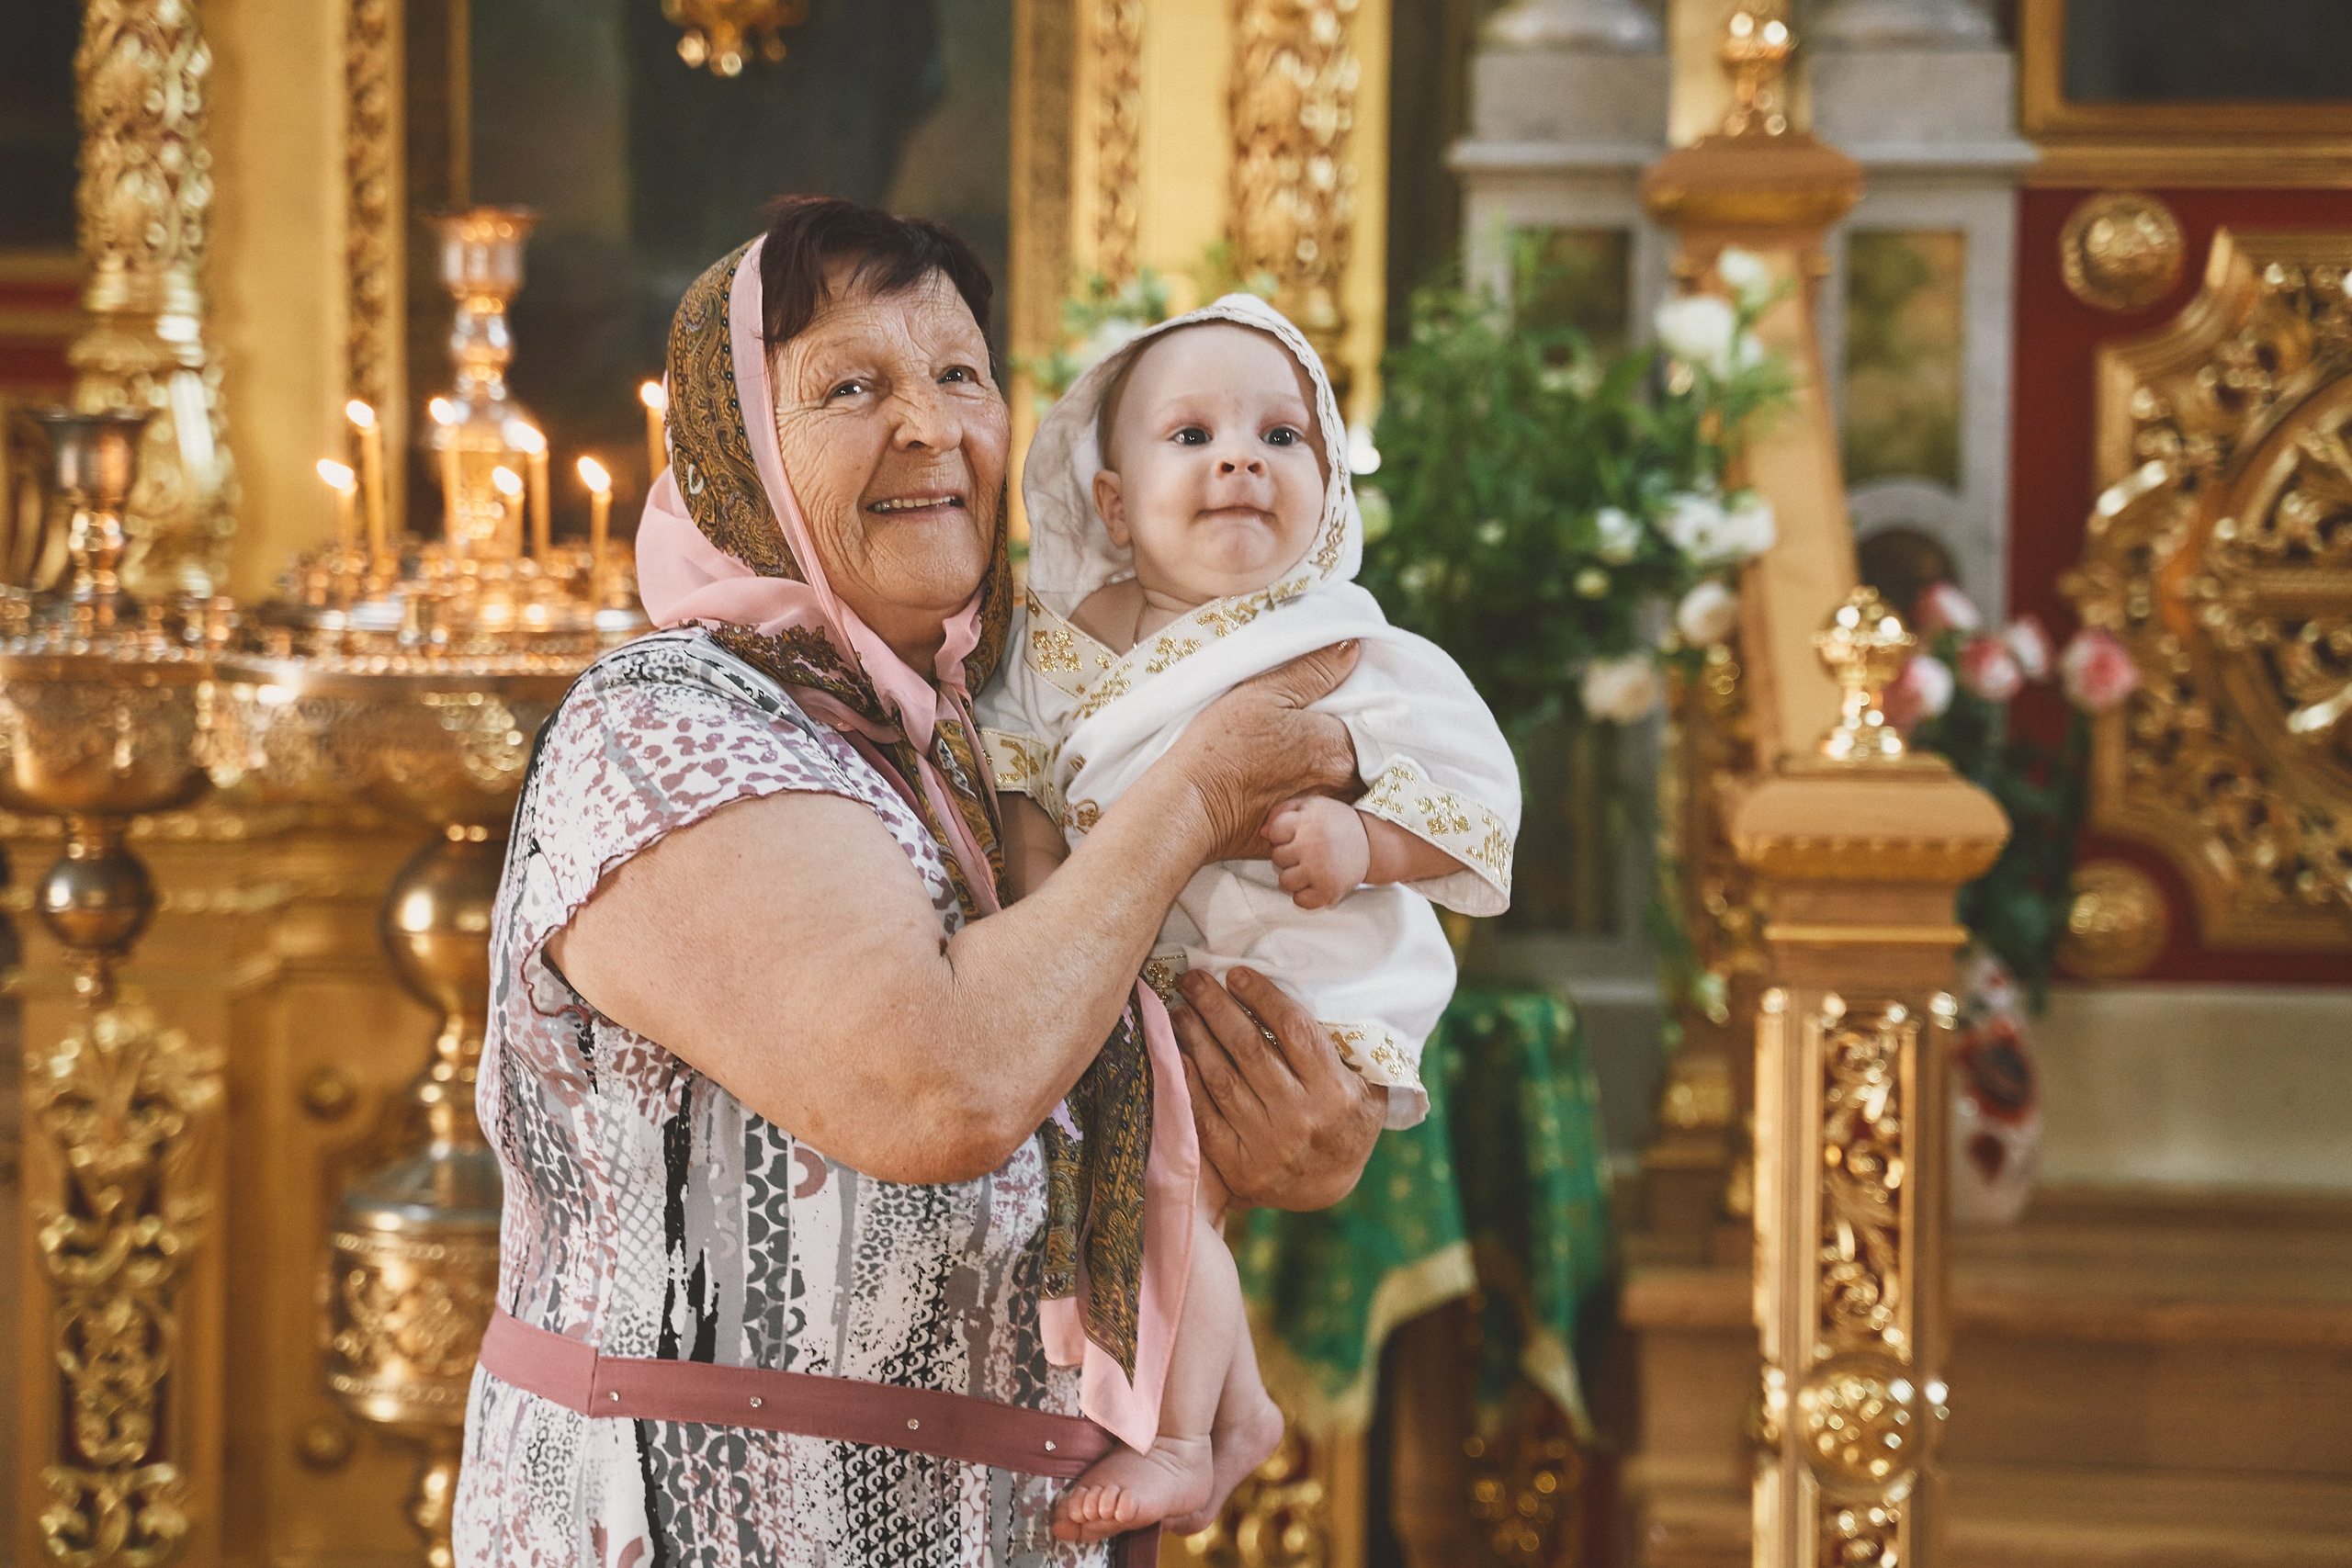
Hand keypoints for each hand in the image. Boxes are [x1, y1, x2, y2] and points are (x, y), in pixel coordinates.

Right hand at [1170, 643, 1361, 861]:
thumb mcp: (1263, 693)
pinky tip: (1294, 790)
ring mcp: (1326, 815)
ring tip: (1306, 762)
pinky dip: (1322, 803)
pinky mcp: (1306, 839)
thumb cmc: (1221, 748)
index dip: (1360, 713)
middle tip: (1322, 733)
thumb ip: (1313, 671)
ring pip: (1349, 788)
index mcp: (1339, 746)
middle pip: (1365, 758)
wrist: (1189, 808)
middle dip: (1354, 745)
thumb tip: (1352, 648)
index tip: (1342, 706)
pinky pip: (1329, 817)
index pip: (1374, 724)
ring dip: (1338, 776)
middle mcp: (1342, 784)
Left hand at [1171, 965, 1383, 1211]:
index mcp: (1335, 1092)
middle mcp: (1300, 1118)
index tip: (1237, 973)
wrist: (1326, 1189)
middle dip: (1217, 1007)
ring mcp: (1267, 1145)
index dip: (1262, 997)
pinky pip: (1205, 1117)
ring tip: (1180, 1009)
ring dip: (1196, 1038)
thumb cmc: (1344, 1123)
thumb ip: (1346, 1048)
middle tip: (1193, 979)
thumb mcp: (1365, 1086)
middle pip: (1250, 1049)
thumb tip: (1315, 990)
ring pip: (1223, 1079)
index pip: (1295, 1031)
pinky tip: (1177, 1055)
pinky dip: (1189, 1084)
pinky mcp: (1238, 1166)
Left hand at [1264, 797, 1369, 909]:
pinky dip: (1305, 896)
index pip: (1274, 833)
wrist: (1374, 844)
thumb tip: (1263, 833)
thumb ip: (1283, 812)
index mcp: (1308, 821)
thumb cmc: (1336, 823)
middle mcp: (1313, 845)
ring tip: (1310, 869)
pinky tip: (1314, 884)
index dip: (1282, 835)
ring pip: (1285, 882)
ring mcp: (1320, 870)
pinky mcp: (1329, 890)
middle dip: (1289, 856)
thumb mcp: (1313, 805)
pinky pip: (1300, 901)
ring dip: (1294, 877)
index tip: (1297, 836)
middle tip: (1308, 852)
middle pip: (1277, 858)